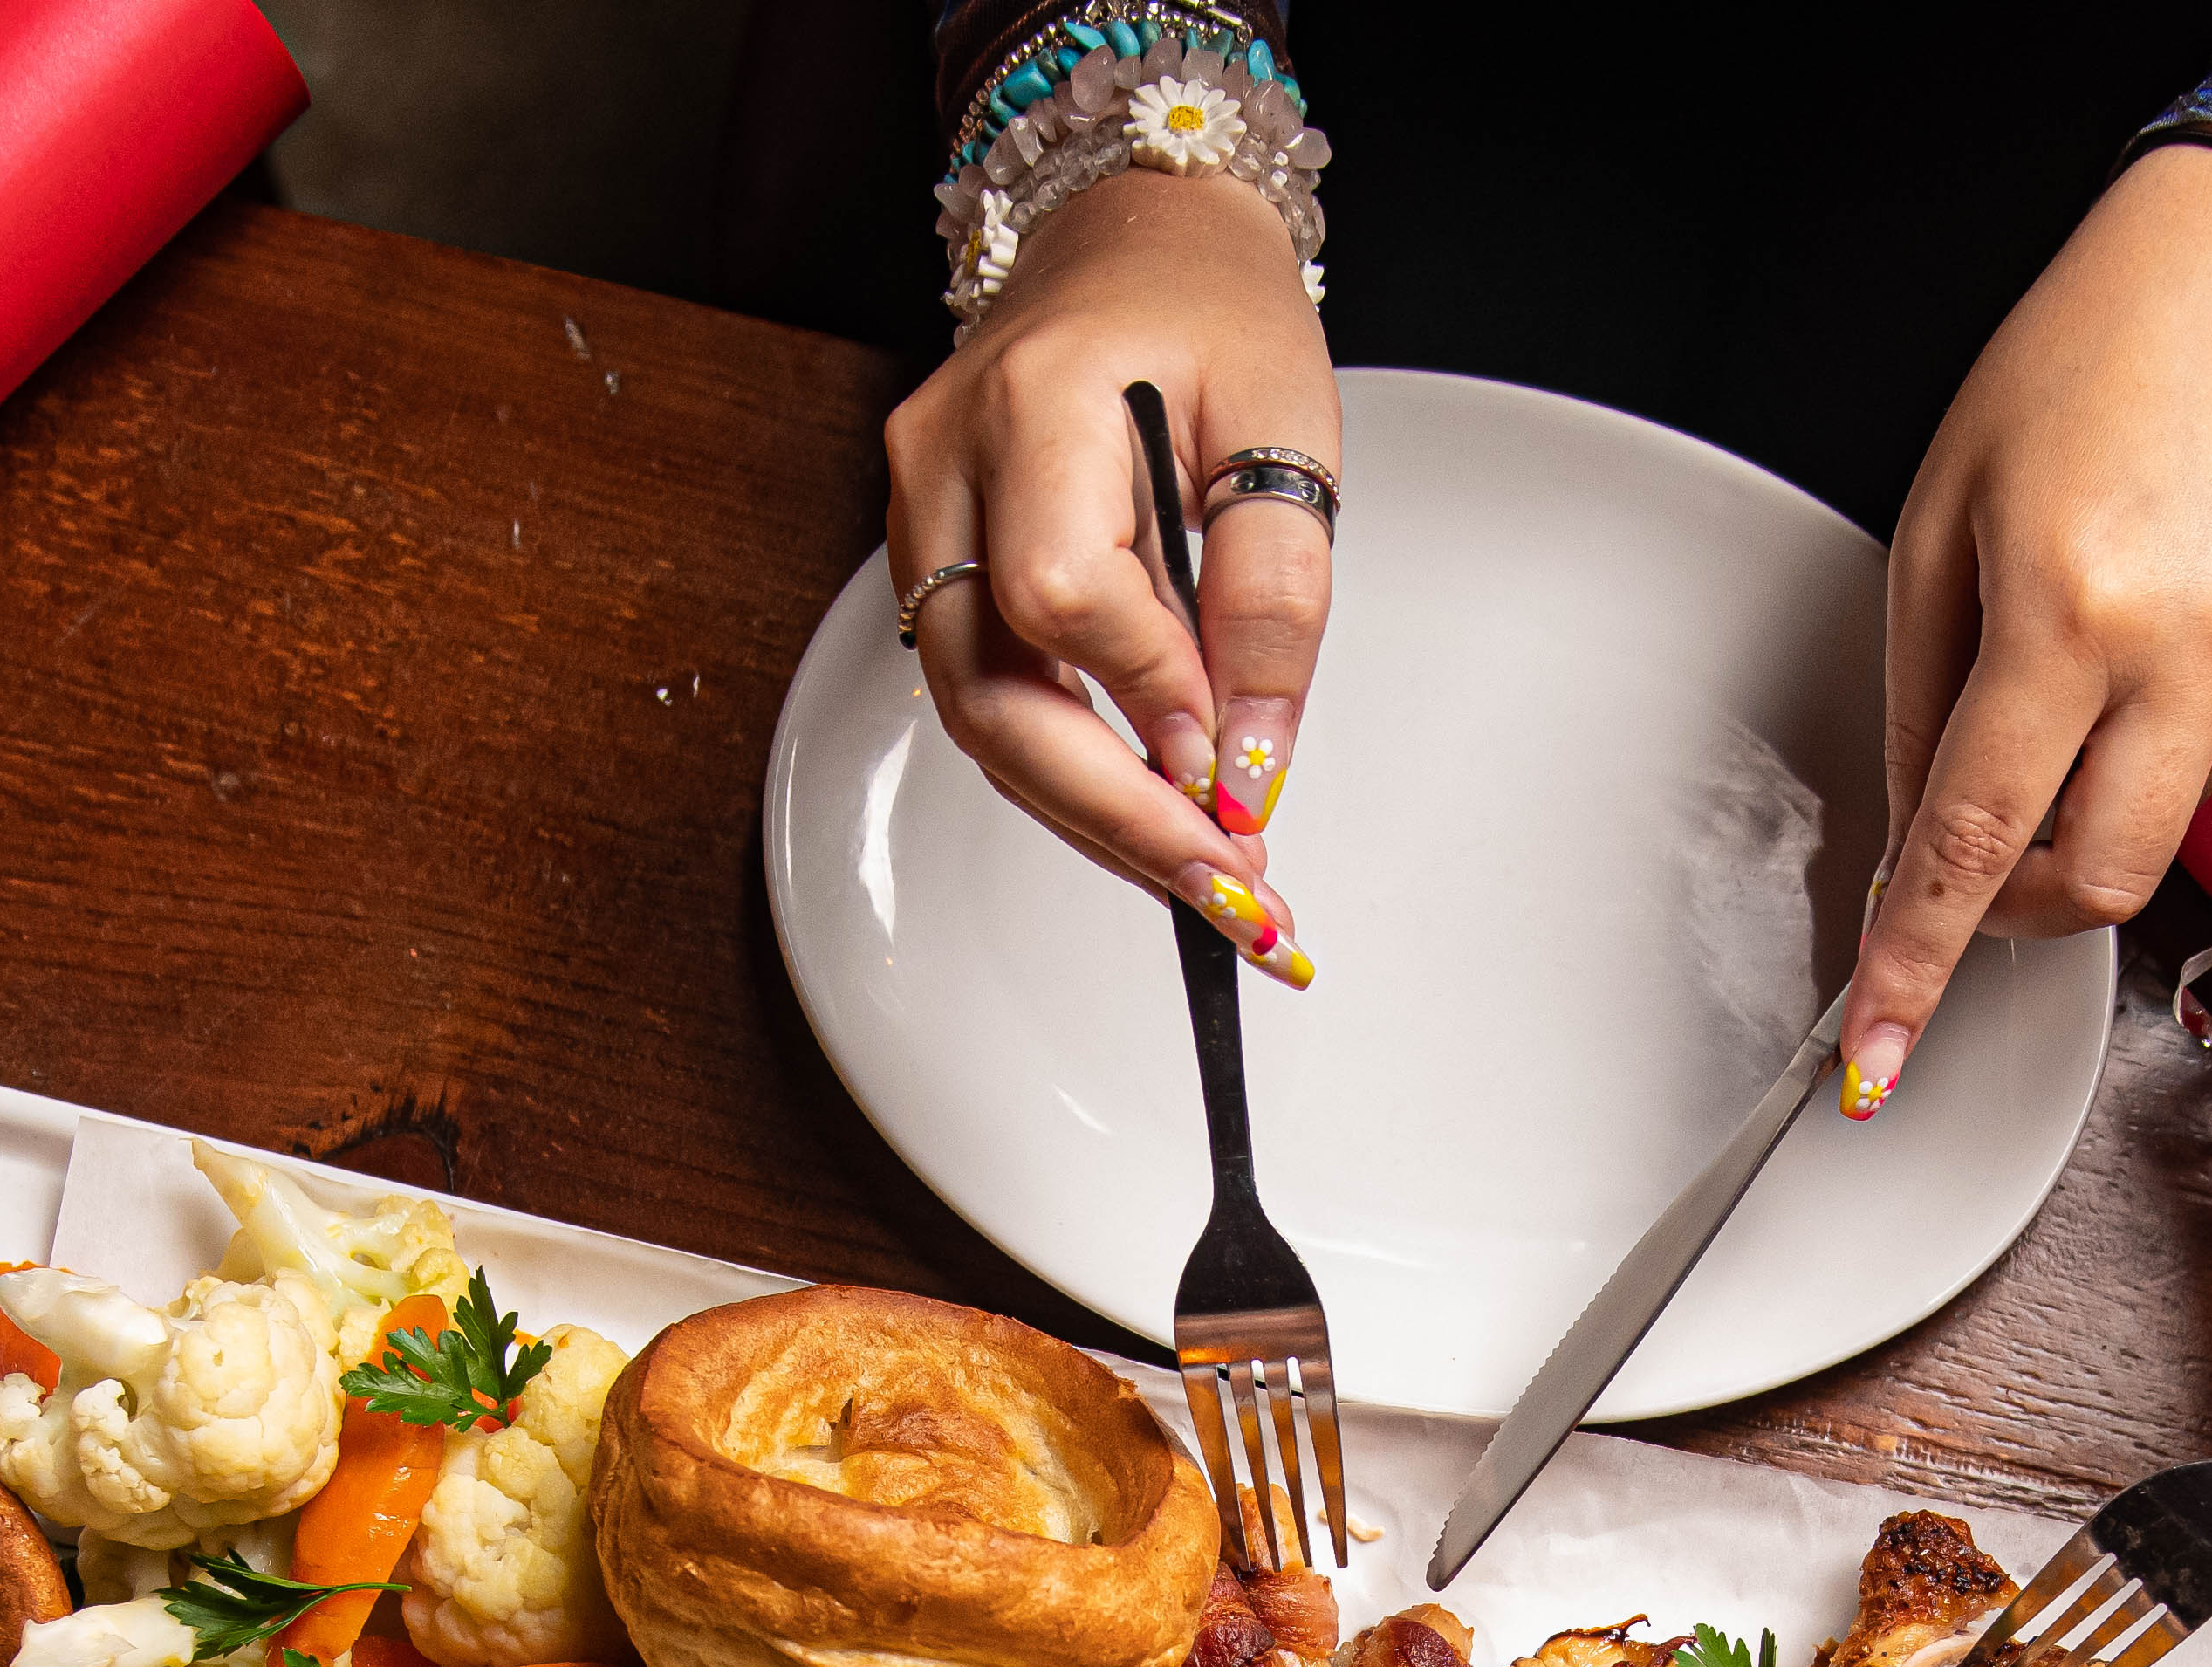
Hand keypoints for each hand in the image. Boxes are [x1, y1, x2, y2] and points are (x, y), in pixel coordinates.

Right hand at [885, 170, 1338, 979]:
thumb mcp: (1287, 426)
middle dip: (1111, 812)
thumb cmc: (1207, 304)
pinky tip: (1148, 812)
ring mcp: (923, 515)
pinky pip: (989, 693)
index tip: (1230, 773)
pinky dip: (1071, 768)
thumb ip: (1272, 597)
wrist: (1134, 232)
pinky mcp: (936, 559)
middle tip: (1220, 889)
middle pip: (991, 691)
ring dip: (1091, 815)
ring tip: (1200, 875)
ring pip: (980, 717)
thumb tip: (1247, 761)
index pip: (1065, 593)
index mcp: (1034, 399)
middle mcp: (948, 463)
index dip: (1148, 700)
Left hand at [1840, 144, 2211, 1115]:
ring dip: (2100, 810)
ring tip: (2083, 686)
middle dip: (2021, 906)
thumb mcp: (1942, 522)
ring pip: (2165, 834)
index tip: (1878, 1055)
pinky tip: (2164, 638)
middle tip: (1980, 858)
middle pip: (2095, 887)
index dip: (1914, 967)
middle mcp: (2191, 645)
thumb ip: (1923, 705)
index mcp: (2071, 608)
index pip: (1975, 848)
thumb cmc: (2093, 355)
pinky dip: (2171, 742)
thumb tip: (1915, 849)